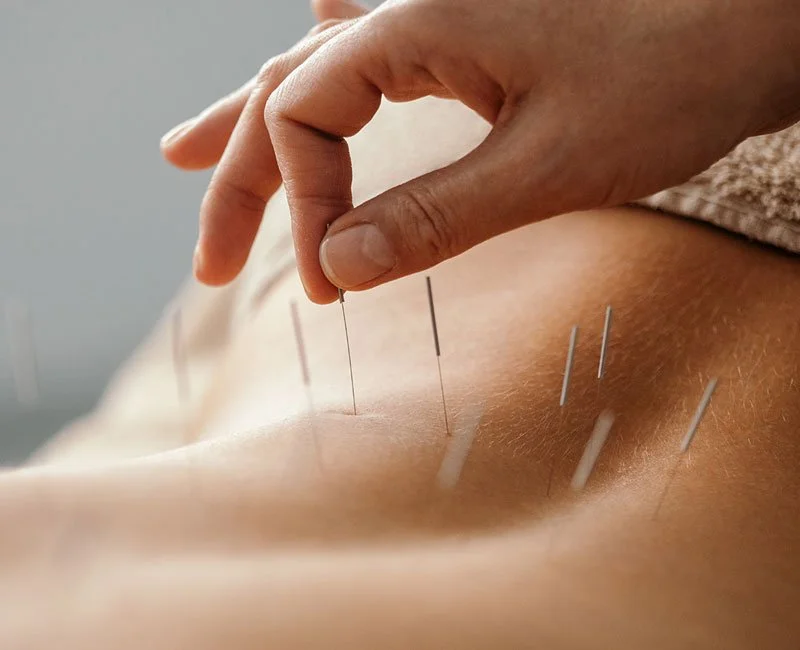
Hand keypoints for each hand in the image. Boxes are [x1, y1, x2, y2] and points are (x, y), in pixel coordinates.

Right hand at [162, 0, 799, 302]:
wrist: (754, 20)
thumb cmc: (673, 77)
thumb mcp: (550, 165)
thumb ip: (438, 215)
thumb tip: (339, 267)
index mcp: (416, 23)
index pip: (303, 116)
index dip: (299, 207)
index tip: (331, 285)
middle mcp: (408, 11)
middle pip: (284, 93)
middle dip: (237, 180)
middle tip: (206, 263)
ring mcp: (433, 26)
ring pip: (312, 74)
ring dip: (249, 128)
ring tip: (185, 158)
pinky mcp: (462, 47)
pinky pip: (362, 69)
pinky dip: (315, 96)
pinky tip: (293, 83)